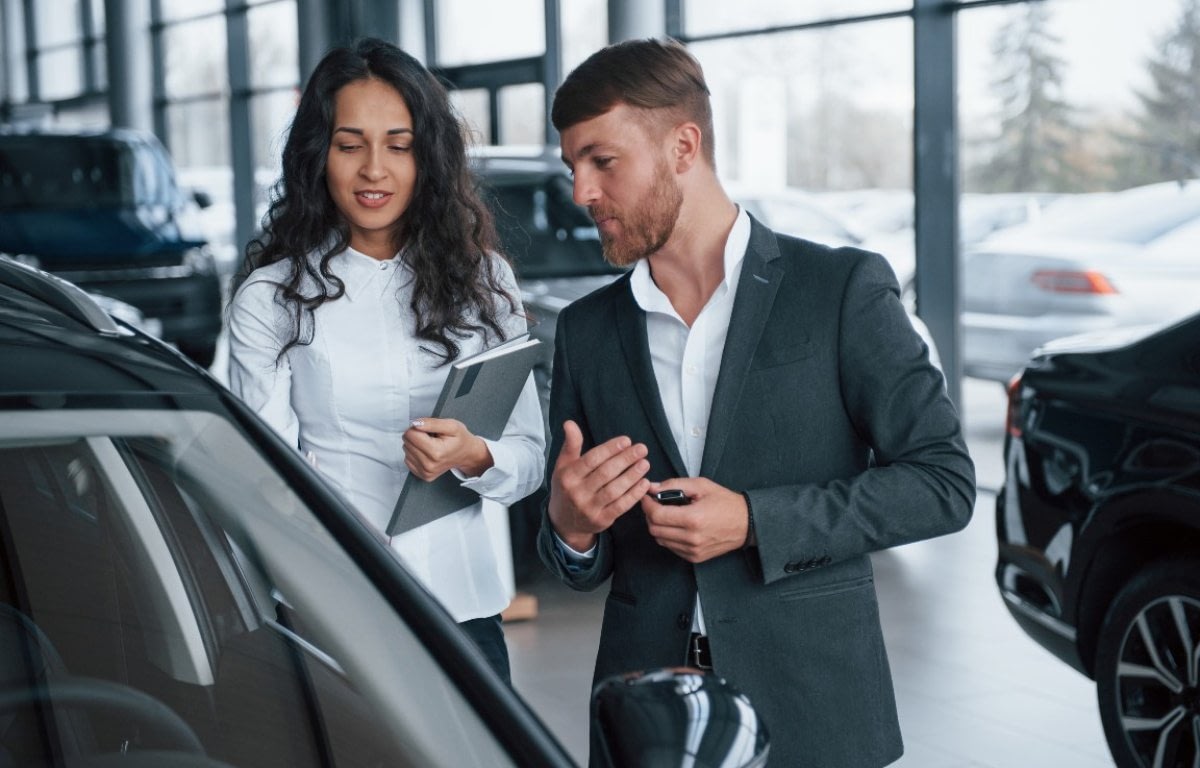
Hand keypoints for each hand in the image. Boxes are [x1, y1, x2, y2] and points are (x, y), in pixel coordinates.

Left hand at [403, 417, 492, 480]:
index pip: (410, 434)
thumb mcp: (451, 425)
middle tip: (431, 436)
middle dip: (416, 435)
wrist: (467, 455)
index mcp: (436, 452)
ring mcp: (426, 472)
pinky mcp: (423, 476)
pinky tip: (427, 452)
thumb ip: (432, 423)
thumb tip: (415, 424)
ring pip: (406, 450)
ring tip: (431, 444)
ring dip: (416, 445)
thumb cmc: (460, 439)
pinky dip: (415, 454)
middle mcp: (429, 465)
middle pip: (407, 442)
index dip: (418, 427)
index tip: (428, 429)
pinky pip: (408, 460)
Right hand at [548, 420, 650, 551]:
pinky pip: (621, 506)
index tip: (626, 440)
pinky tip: (644, 483)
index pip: (591, 459)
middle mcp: (577, 492)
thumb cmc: (567, 487)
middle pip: (605, 473)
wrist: (564, 522)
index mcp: (568, 476)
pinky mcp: (601, 520)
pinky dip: (634, 495)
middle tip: (642, 449)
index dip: (610, 449)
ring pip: (615, 490)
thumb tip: (570, 423)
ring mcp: (589, 508)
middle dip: (625, 459)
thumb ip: (571, 445)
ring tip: (645, 463)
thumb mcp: (563, 466)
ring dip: (632, 476)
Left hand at [643, 477, 748, 562]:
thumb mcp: (701, 485)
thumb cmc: (725, 502)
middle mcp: (692, 538)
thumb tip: (651, 487)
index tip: (646, 497)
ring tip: (667, 514)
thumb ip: (674, 485)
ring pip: (660, 540)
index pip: (656, 515)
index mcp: (693, 518)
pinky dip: (668, 536)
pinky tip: (677, 526)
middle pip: (654, 529)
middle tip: (655, 504)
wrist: (746, 523)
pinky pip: (671, 547)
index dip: (646, 504)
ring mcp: (693, 550)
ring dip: (658, 526)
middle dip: (650, 515)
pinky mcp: (694, 557)